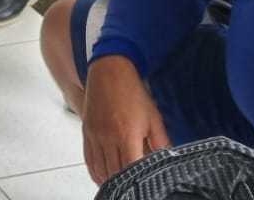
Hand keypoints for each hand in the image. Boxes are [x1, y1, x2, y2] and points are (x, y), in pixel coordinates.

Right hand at [81, 56, 169, 184]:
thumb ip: (161, 141)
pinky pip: (88, 159)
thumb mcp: (154, 116)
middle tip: (135, 184)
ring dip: (110, 180)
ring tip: (121, 184)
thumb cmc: (131, 91)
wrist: (109, 70)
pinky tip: (104, 176)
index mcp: (126, 135)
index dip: (138, 181)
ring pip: (100, 169)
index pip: (131, 169)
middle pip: (114, 173)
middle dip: (126, 182)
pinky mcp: (86, 131)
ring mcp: (95, 135)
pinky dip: (96, 171)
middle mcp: (107, 137)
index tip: (145, 182)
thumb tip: (166, 158)